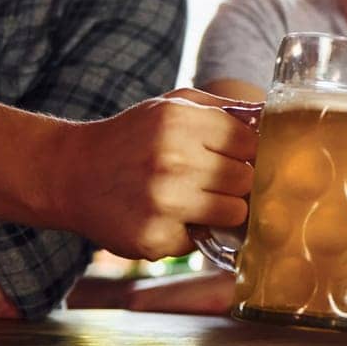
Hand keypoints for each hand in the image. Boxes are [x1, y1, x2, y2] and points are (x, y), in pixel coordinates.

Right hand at [52, 89, 258, 260]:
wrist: (69, 175)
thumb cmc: (131, 138)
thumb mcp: (171, 106)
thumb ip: (225, 110)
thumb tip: (276, 119)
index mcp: (180, 122)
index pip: (251, 143)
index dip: (245, 153)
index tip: (232, 157)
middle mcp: (173, 161)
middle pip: (247, 179)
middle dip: (234, 181)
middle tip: (210, 179)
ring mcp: (163, 203)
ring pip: (236, 213)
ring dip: (221, 209)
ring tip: (194, 199)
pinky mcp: (153, 238)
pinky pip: (203, 239)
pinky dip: (192, 231)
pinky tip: (167, 217)